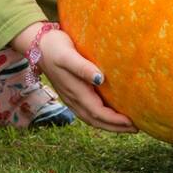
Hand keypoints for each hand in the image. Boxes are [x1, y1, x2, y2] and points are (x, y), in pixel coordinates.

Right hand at [10, 23, 137, 133]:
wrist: (37, 44)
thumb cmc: (55, 47)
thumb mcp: (68, 55)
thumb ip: (83, 68)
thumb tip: (101, 79)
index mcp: (75, 92)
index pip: (98, 113)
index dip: (115, 120)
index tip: (132, 122)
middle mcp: (73, 99)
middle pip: (96, 120)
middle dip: (116, 127)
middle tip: (136, 128)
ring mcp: (71, 98)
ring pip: (92, 118)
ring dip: (109, 124)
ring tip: (126, 125)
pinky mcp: (71, 93)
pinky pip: (88, 111)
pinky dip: (101, 117)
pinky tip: (110, 113)